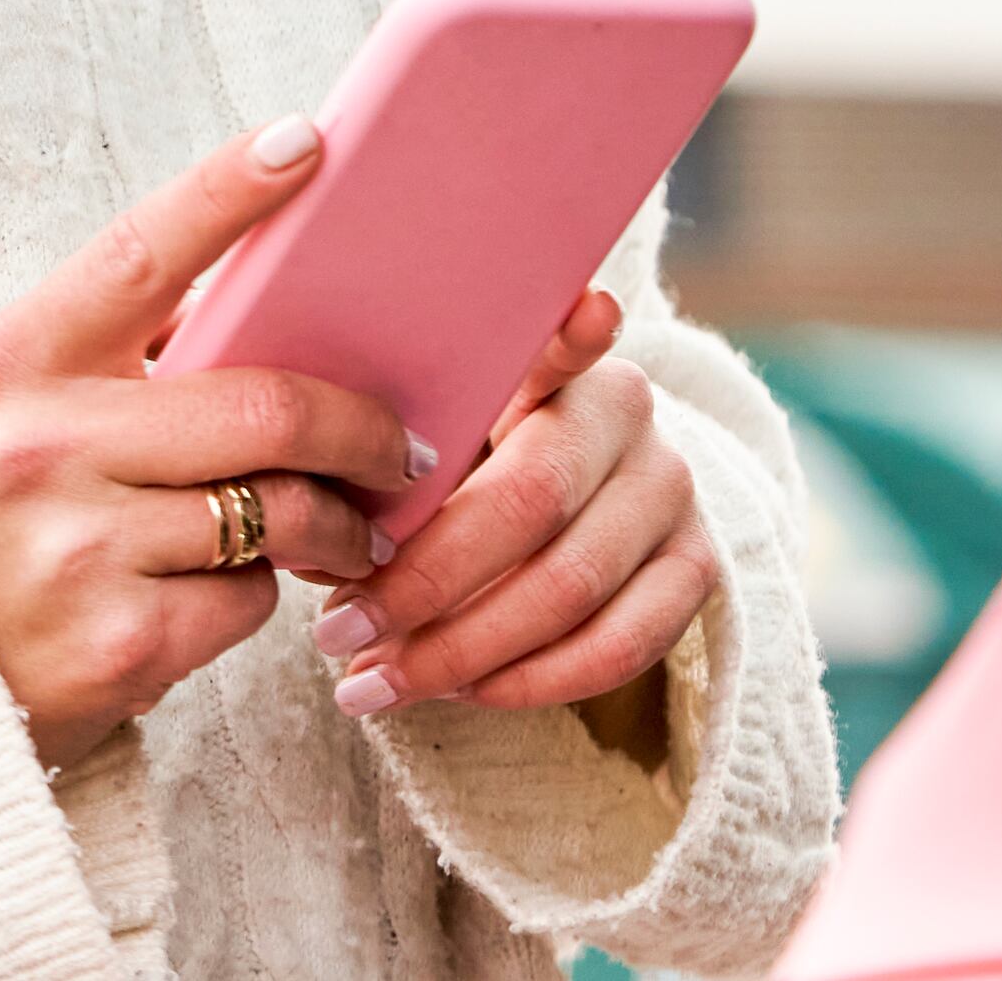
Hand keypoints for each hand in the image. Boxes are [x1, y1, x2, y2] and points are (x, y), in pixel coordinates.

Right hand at [0, 120, 427, 769]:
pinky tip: (229, 592)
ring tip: (344, 530)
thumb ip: (123, 358)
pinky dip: (259, 594)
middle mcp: (40, 448)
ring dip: (333, 523)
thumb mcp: (21, 409)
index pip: (140, 256)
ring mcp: (80, 550)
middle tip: (405, 445)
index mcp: (13, 363)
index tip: (307, 141)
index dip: (228, 193)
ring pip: (278, 512)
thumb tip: (281, 310)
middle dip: (362, 427)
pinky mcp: (122, 644)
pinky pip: (250, 599)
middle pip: (262, 407)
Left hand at [304, 287, 720, 754]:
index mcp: (553, 360)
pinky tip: (458, 692)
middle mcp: (628, 413)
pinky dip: (528, 682)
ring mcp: (672, 491)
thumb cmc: (457, 462)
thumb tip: (304, 530)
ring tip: (371, 681)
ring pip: (569, 589)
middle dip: (424, 581)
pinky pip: (619, 647)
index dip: (573, 333)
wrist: (577, 501)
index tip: (587, 308)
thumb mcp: (425, 439)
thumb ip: (380, 460)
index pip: (561, 343)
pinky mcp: (696, 568)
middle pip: (531, 502)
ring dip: (460, 651)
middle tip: (335, 632)